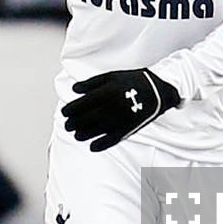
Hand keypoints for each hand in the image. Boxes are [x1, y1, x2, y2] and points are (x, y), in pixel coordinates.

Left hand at [61, 69, 180, 150]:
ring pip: (95, 131)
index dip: (70, 110)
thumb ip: (91, 83)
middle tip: (68, 125)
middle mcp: (109, 108)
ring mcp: (118, 120)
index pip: (81, 105)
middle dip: (73, 124)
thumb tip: (74, 89)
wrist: (158, 91)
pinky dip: (100, 145)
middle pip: (85, 119)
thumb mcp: (111, 76)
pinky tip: (92, 147)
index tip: (64, 113)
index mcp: (105, 93)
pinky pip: (110, 140)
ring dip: (82, 134)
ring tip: (76, 135)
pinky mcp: (127, 130)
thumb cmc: (133, 81)